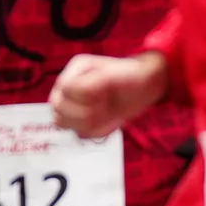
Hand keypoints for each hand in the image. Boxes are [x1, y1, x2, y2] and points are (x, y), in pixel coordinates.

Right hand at [50, 52, 168, 138]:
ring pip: (63, 124)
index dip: (84, 98)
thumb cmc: (132, 75)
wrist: (147, 86)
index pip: (64, 91)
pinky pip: (80, 134)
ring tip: (108, 114)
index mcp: (75, 71)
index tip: (104, 94)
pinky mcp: (83, 120)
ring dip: (89, 124)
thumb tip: (70, 94)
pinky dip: (97, 131)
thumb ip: (89, 84)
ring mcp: (74, 105)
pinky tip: (110, 123)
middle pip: (58, 110)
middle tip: (106, 105)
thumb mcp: (111, 74)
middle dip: (85, 112)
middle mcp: (69, 88)